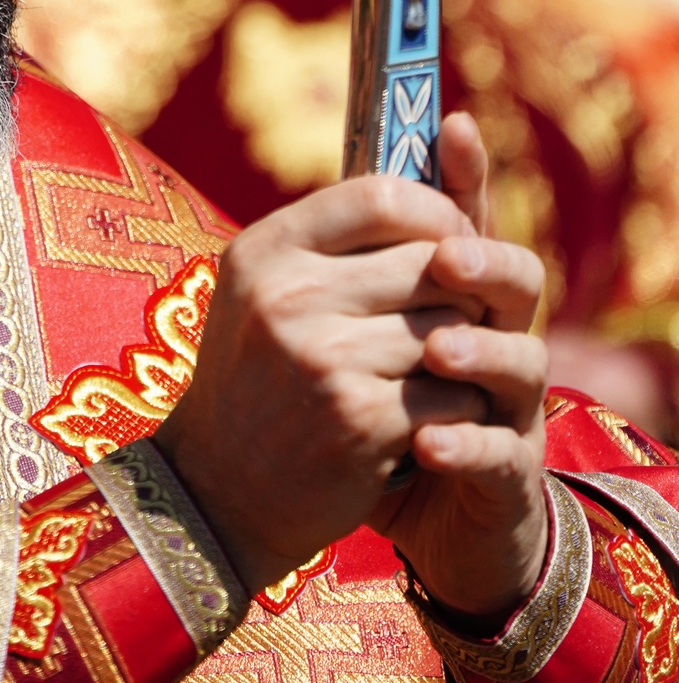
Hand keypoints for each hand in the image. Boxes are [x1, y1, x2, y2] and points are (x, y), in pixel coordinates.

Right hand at [154, 115, 547, 620]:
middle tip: (463, 313)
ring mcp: (323, 359)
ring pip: (449, 329)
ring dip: (465, 352)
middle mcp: (288, 296)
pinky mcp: (361, 420)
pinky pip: (452, 392)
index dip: (434, 212)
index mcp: (265, 251)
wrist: (218, 494)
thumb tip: (429, 188)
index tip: (453, 238)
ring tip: (442, 368)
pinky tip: (434, 418)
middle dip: (463, 288)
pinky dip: (459, 407)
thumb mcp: (262, 291)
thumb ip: (329, 242)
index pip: (378, 194)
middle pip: (428, 262)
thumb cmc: (255, 379)